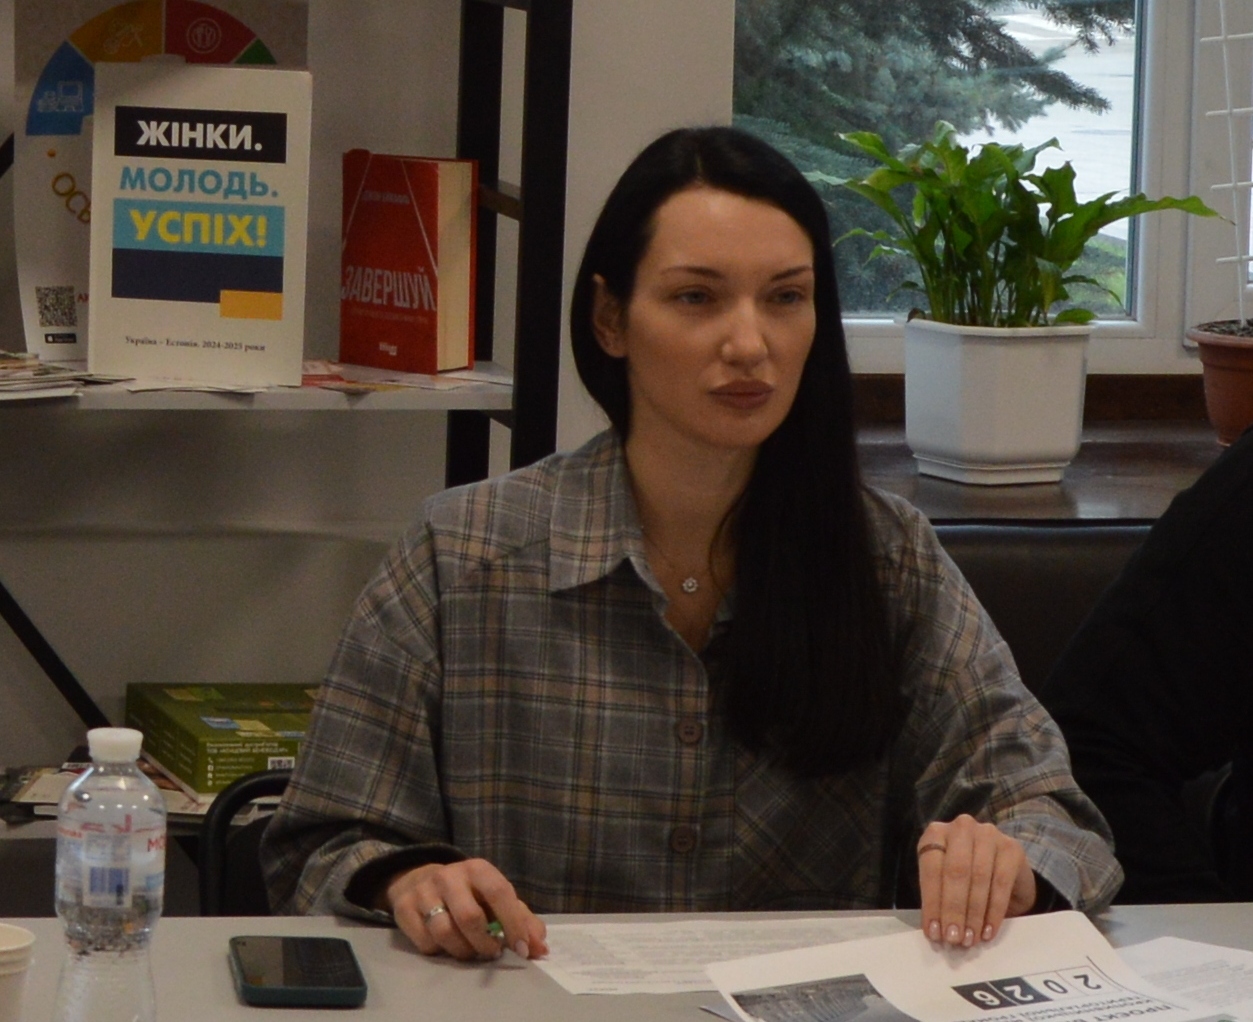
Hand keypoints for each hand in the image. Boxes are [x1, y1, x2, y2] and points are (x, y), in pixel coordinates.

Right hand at [384, 858, 547, 961]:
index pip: (499, 893)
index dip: (514, 923)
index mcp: (477, 869)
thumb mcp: (495, 897)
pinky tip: (446, 946)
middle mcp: (449, 876)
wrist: (418, 879)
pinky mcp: (403, 909)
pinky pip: (425, 943)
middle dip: (485, 943)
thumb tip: (540, 947)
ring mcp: (423, 892)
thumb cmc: (468, 893)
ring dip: (463, 951)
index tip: (523, 949)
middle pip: (469, 917)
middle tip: (492, 953)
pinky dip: (440, 952)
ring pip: (445, 933)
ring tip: (470, 951)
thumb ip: (521, 919)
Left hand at [917, 815, 1036, 947]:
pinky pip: (1001, 883)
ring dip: (973, 914)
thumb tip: (935, 932)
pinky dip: (994, 911)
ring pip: (979, 878)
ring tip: (970, 939)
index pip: (931, 868)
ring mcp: (988, 834)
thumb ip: (939, 898)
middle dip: (953, 909)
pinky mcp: (1012, 848)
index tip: (933, 932)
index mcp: (936, 833)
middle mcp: (961, 827)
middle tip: (953, 938)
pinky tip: (988, 931)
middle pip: (955, 872)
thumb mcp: (945, 881)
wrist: (1006, 869)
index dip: (932, 902)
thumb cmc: (966, 877)